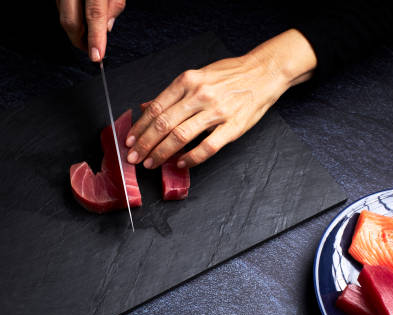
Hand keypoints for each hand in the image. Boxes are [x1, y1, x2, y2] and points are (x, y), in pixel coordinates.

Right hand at [56, 0, 125, 60]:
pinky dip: (72, 20)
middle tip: (93, 50)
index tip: (96, 56)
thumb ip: (114, 6)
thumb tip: (107, 27)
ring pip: (64, 18)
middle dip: (81, 42)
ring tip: (89, 35)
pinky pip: (61, 11)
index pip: (94, 15)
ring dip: (77, 32)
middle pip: (71, 22)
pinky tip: (81, 21)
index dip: (95, 38)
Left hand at [125, 29, 317, 168]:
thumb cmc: (230, 75)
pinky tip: (180, 163)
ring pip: (180, 136)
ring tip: (151, 163)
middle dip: (145, 144)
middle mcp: (199, 95)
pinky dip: (191, 158)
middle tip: (134, 157)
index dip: (140, 127)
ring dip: (161, 153)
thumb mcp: (197, 76)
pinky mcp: (232, 127)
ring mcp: (216, 112)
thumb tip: (146, 107)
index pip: (156, 108)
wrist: (263, 73)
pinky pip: (207, 147)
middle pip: (164, 124)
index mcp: (188, 81)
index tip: (130, 140)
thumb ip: (173, 93)